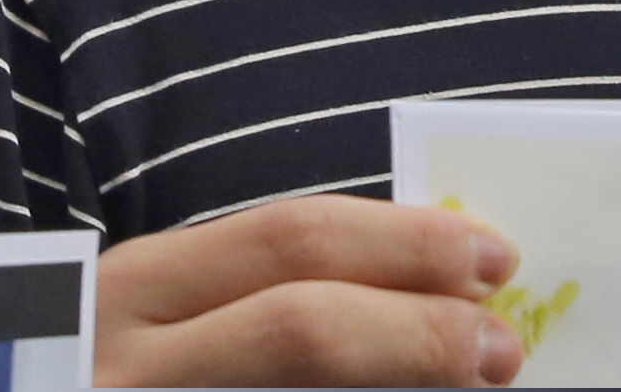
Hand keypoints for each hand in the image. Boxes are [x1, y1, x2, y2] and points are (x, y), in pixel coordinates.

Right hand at [90, 194, 522, 386]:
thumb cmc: (119, 372)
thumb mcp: (159, 317)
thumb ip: (255, 295)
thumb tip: (426, 290)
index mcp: (138, 291)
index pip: (288, 243)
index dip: (405, 246)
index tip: (491, 256)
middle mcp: (137, 365)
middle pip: (301, 331)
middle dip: (420, 333)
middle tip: (501, 345)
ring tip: (469, 389)